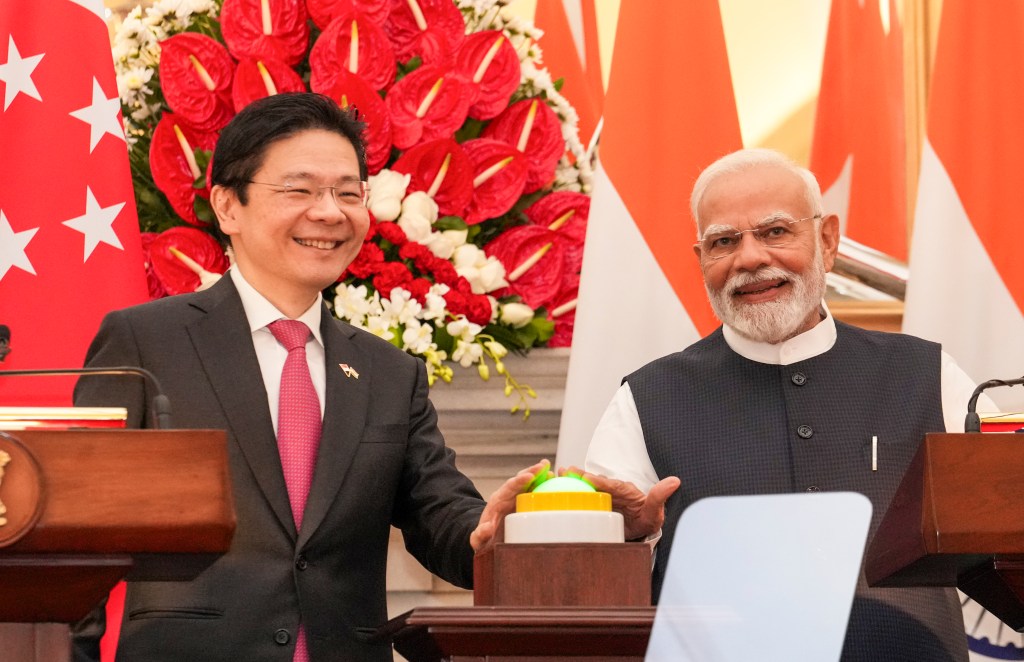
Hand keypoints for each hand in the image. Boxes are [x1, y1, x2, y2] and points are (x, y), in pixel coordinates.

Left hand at [470, 458, 549, 550]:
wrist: (488, 540)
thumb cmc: (484, 539)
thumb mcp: (479, 539)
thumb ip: (480, 533)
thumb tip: (488, 527)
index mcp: (498, 501)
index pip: (508, 487)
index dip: (519, 481)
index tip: (529, 476)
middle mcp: (508, 496)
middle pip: (521, 480)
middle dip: (533, 471)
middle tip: (544, 465)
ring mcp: (518, 498)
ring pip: (530, 483)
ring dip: (541, 475)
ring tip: (554, 471)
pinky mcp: (526, 504)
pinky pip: (536, 492)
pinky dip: (545, 486)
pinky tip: (557, 484)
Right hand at [561, 466, 679, 540]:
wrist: (642, 527)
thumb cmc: (648, 518)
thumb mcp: (655, 511)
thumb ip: (660, 497)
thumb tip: (674, 481)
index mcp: (625, 490)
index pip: (611, 484)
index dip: (599, 480)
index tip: (587, 477)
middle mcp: (611, 490)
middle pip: (593, 482)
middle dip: (579, 476)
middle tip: (564, 470)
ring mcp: (602, 497)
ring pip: (585, 487)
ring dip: (571, 482)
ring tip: (556, 476)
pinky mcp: (595, 504)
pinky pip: (582, 497)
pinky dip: (570, 493)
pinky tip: (556, 494)